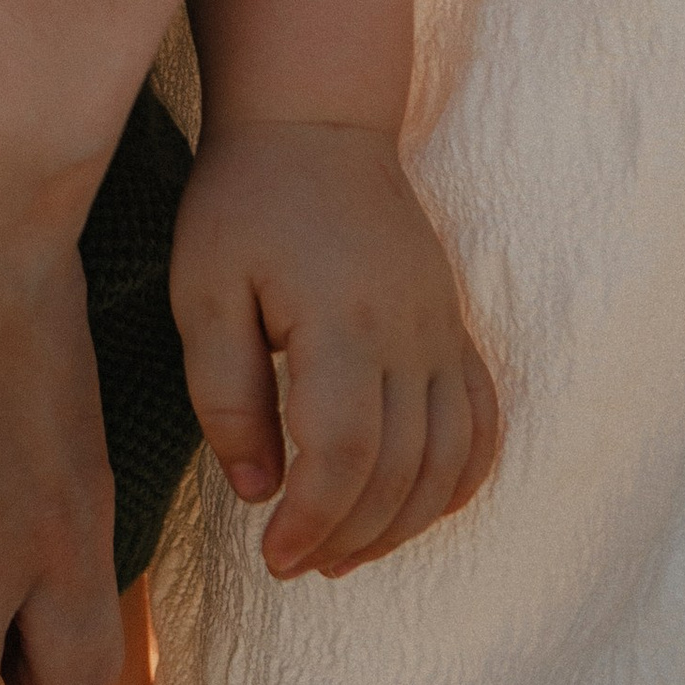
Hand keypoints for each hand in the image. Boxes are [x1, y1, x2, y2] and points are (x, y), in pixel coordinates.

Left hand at [170, 119, 499, 576]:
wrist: (315, 122)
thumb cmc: (244, 202)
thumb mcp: (203, 288)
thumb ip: (224, 392)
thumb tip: (255, 488)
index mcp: (341, 322)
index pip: (344, 456)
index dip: (313, 521)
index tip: (273, 557)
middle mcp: (407, 333)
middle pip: (399, 471)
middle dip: (350, 535)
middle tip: (298, 562)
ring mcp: (440, 330)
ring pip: (447, 460)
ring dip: (402, 522)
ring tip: (345, 549)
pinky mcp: (452, 326)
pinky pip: (481, 421)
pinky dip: (457, 478)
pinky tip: (416, 506)